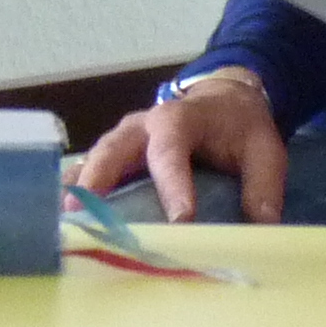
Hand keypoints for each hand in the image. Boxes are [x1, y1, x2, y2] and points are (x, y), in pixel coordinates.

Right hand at [76, 73, 288, 224]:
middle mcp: (144, 125)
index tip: (179, 221)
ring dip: (79, 187)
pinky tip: (61, 216)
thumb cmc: (241, 126)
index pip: (172, 152)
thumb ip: (264, 186)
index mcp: (182, 119)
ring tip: (64, 220)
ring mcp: (125, 138)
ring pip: (95, 158)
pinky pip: (90, 168)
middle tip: (83, 212)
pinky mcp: (115, 153)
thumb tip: (264, 227)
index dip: (173, 186)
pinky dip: (75, 188)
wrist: (225, 99)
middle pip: (114, 148)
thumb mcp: (264, 148)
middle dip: (98, 179)